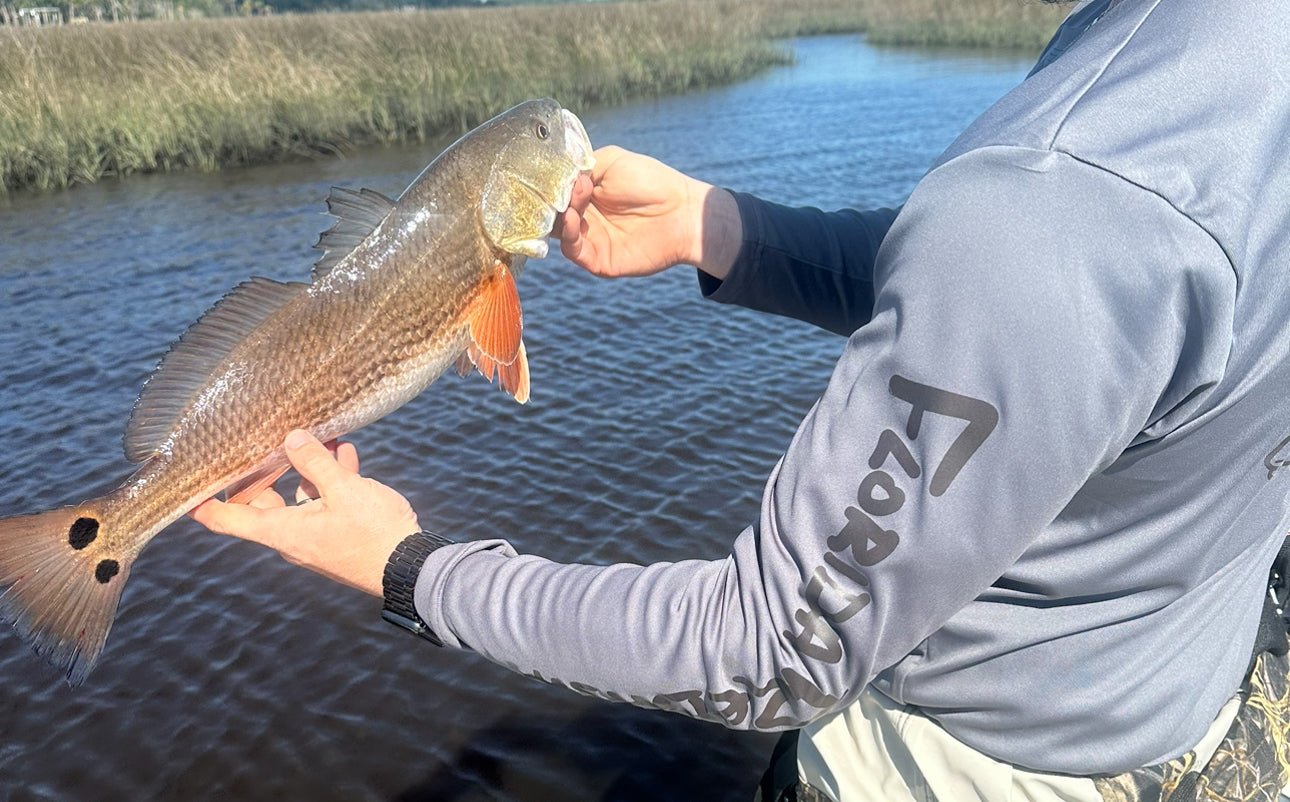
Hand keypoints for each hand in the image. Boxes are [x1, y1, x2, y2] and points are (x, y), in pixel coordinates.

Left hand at [190, 430, 419, 597]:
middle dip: (263, 471)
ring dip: (306, 469)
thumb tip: (291, 438)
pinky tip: (346, 455)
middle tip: (259, 442)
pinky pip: (325, 504)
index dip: (202, 504)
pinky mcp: (340, 535)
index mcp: (283, 531)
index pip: (227, 520)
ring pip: (299, 499)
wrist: (412, 568)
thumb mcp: (344, 490)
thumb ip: (315, 462)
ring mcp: (317, 537)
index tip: (186, 486)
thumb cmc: (374, 533)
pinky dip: (330, 480)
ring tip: (318, 438)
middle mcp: (293, 537)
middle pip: (262, 504)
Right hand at [556, 146, 742, 280]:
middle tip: (550, 190)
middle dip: (545, 201)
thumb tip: (558, 180)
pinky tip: (572, 217)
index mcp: (583, 192)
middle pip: (548, 212)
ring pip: (556, 231)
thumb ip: (581, 167)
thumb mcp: (611, 162)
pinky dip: (567, 234)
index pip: (552, 190)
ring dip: (556, 216)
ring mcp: (588, 238)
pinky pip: (572, 250)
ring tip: (568, 202)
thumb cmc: (651, 182)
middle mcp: (582, 216)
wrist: (682, 213)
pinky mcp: (596, 259)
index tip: (543, 174)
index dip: (545, 183)